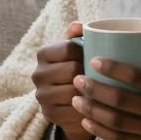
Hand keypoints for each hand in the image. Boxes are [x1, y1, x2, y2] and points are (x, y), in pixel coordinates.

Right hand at [31, 20, 94, 139]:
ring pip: (73, 91)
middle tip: (102, 76)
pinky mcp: (49, 114)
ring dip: (90, 92)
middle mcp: (38, 74)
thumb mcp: (76, 52)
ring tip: (101, 90)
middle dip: (89, 73)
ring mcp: (42, 96)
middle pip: (72, 70)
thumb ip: (77, 35)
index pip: (69, 48)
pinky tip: (95, 105)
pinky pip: (73, 110)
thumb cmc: (77, 70)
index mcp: (43, 53)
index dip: (87, 53)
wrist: (69, 103)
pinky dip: (87, 108)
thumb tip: (78, 25)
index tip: (96, 58)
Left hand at [71, 35, 140, 139]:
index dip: (113, 68)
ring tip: (75, 99)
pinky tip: (86, 121)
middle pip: (120, 100)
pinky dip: (101, 131)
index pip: (137, 77)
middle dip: (94, 89)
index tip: (95, 61)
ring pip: (116, 121)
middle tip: (77, 79)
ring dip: (92, 111)